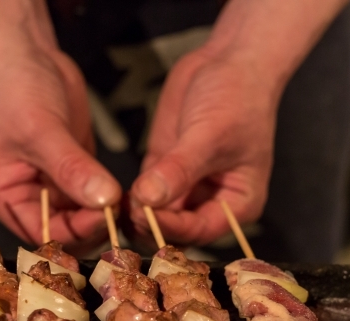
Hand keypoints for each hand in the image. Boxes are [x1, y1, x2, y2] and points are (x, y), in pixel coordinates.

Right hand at [0, 45, 120, 249]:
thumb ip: (72, 168)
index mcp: (3, 197)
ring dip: (104, 214)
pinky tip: (126, 194)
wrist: (26, 55)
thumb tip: (104, 200)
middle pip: (64, 231)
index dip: (73, 232)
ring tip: (127, 203)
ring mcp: (51, 186)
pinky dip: (109, 198)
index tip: (104, 216)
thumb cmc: (14, 89)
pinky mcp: (73, 172)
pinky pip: (93, 196)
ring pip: (82, 217)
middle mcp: (26, 198)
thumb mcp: (41, 130)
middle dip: (92, 226)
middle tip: (121, 212)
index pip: (41, 232)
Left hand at [129, 47, 277, 245]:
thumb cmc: (237, 98)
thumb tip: (149, 199)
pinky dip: (129, 197)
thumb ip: (179, 170)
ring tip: (114, 204)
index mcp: (237, 203)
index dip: (171, 228)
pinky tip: (112, 193)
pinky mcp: (162, 170)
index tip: (144, 215)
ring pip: (155, 216)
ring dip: (135, 214)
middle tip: (123, 212)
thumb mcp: (209, 135)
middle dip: (149, 225)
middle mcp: (210, 202)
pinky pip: (143, 195)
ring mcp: (184, 187)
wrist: (227, 61)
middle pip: (175, 230)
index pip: (200, 230)